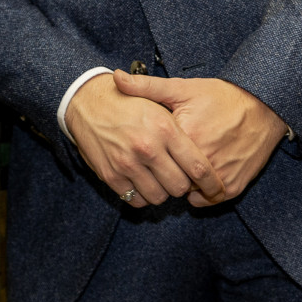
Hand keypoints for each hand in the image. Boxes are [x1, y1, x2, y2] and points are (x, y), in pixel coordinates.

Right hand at [64, 72, 226, 208]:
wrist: (86, 101)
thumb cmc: (127, 103)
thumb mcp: (159, 104)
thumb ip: (183, 131)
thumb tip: (205, 159)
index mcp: (165, 128)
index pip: (198, 167)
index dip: (211, 184)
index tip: (215, 189)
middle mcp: (148, 147)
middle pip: (180, 186)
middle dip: (182, 185)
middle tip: (176, 175)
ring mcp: (127, 163)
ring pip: (159, 197)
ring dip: (161, 191)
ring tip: (156, 177)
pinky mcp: (110, 175)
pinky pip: (136, 200)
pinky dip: (141, 195)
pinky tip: (140, 181)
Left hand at [111, 72, 287, 204]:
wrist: (263, 107)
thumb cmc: (220, 97)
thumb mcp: (182, 88)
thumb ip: (146, 87)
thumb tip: (116, 78)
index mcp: (185, 135)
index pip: (152, 158)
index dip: (148, 154)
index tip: (147, 148)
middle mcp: (203, 159)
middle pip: (169, 177)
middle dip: (164, 171)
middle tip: (164, 160)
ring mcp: (220, 175)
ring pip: (188, 191)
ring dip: (183, 183)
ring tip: (181, 166)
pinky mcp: (235, 186)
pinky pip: (208, 200)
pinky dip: (200, 193)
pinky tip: (196, 176)